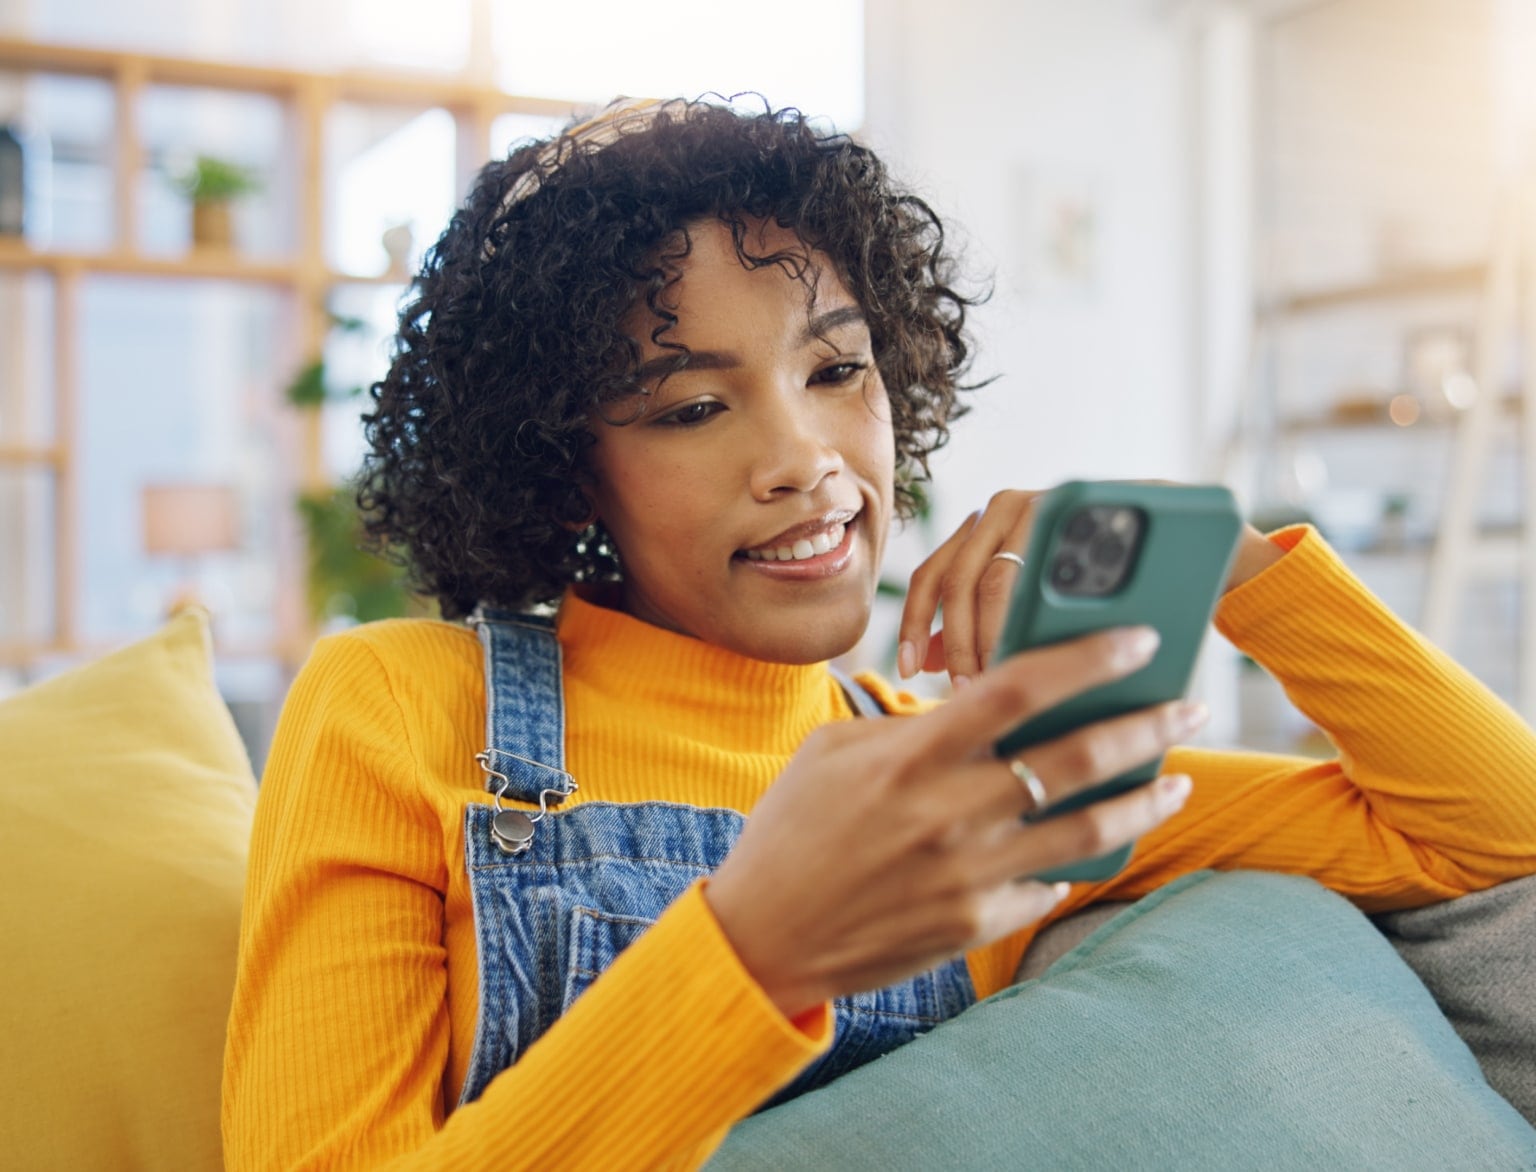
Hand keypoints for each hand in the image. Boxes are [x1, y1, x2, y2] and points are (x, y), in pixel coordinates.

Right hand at [704, 625, 1203, 1017]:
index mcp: (909, 757)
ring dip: (1145, 799)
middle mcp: (947, 813)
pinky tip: (1094, 844)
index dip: (1087, 657)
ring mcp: (966, 875)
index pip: (1017, 689)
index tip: (1139, 638)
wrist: (762, 938)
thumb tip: (986, 713)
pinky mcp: (973, 925)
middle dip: (1145, 724)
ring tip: (1179, 780)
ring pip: (1087, 831)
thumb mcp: (833, 754)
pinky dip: (1075, 862)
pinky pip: (1047, 886)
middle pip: (1074, 757)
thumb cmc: (793, 830)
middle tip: (1188, 706)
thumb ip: (910, 727)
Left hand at [897, 485, 1285, 685]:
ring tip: (1001, 682)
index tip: (909, 672)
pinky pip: (1041, 566)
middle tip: (967, 693)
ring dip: (995, 638)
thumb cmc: (1106, 590)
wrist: (1194, 549)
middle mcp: (1001, 509)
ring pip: (996, 580)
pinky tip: (1041, 649)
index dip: (913, 625)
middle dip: (959, 645)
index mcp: (981, 531)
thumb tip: (925, 661)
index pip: (931, 576)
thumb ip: (983, 622)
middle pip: (958, 583)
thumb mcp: (1036, 607)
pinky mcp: (1079, 506)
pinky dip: (1037, 613)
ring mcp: (1040, 502)